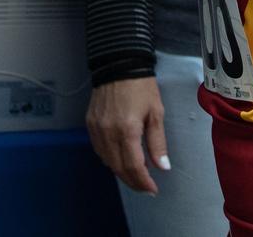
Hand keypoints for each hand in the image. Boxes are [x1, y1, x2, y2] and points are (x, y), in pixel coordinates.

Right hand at [85, 76, 169, 193]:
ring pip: (107, 161)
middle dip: (133, 182)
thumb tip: (162, 167)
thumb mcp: (156, 113)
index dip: (143, 182)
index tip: (152, 189)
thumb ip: (157, 142)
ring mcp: (96, 128)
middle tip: (145, 187)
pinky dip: (109, 159)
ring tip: (135, 175)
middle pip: (119, 168)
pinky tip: (119, 158)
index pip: (134, 166)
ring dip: (121, 172)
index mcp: (127, 130)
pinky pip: (98, 149)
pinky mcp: (89, 123)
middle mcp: (108, 132)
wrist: (119, 63)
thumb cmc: (141, 86)